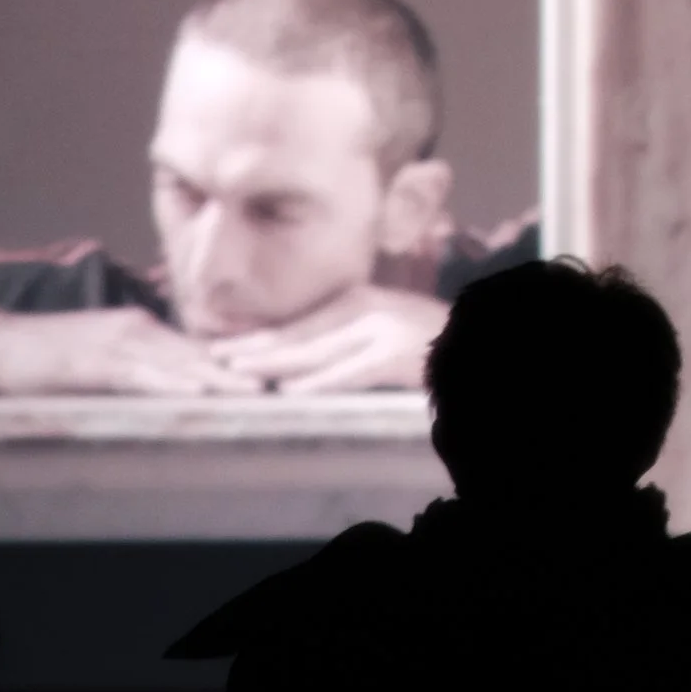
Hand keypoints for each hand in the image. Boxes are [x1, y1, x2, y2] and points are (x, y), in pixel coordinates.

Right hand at [0, 308, 260, 395]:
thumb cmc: (49, 354)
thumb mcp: (103, 356)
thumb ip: (140, 363)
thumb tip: (177, 379)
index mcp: (143, 330)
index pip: (200, 349)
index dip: (239, 364)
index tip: (278, 376)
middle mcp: (137, 331)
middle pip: (198, 354)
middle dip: (241, 372)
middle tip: (285, 385)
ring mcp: (116, 345)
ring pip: (176, 364)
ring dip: (215, 379)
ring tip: (253, 393)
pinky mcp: (94, 363)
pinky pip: (138, 376)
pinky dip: (168, 385)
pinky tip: (191, 394)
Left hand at [207, 288, 444, 392]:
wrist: (474, 340)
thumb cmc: (433, 340)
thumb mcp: (387, 328)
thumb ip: (351, 335)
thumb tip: (309, 354)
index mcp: (359, 301)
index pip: (300, 323)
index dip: (262, 335)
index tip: (228, 345)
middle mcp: (365, 310)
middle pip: (300, 333)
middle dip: (256, 347)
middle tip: (216, 357)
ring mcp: (380, 331)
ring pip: (316, 351)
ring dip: (275, 363)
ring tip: (241, 372)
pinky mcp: (395, 355)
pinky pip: (349, 372)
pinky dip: (319, 382)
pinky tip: (292, 391)